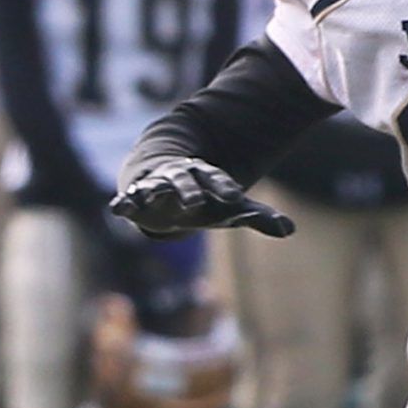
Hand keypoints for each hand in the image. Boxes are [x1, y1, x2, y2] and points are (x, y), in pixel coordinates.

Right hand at [110, 157, 295, 238]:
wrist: (167, 186)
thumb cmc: (204, 201)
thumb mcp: (229, 211)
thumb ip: (256, 217)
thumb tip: (289, 229)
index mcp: (205, 178)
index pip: (217, 179)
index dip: (225, 187)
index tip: (235, 196)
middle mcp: (179, 177)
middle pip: (184, 180)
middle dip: (187, 190)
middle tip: (193, 202)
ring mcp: (156, 185)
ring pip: (152, 186)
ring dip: (148, 190)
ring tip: (142, 196)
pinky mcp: (137, 197)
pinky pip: (129, 199)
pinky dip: (124, 203)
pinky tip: (118, 209)